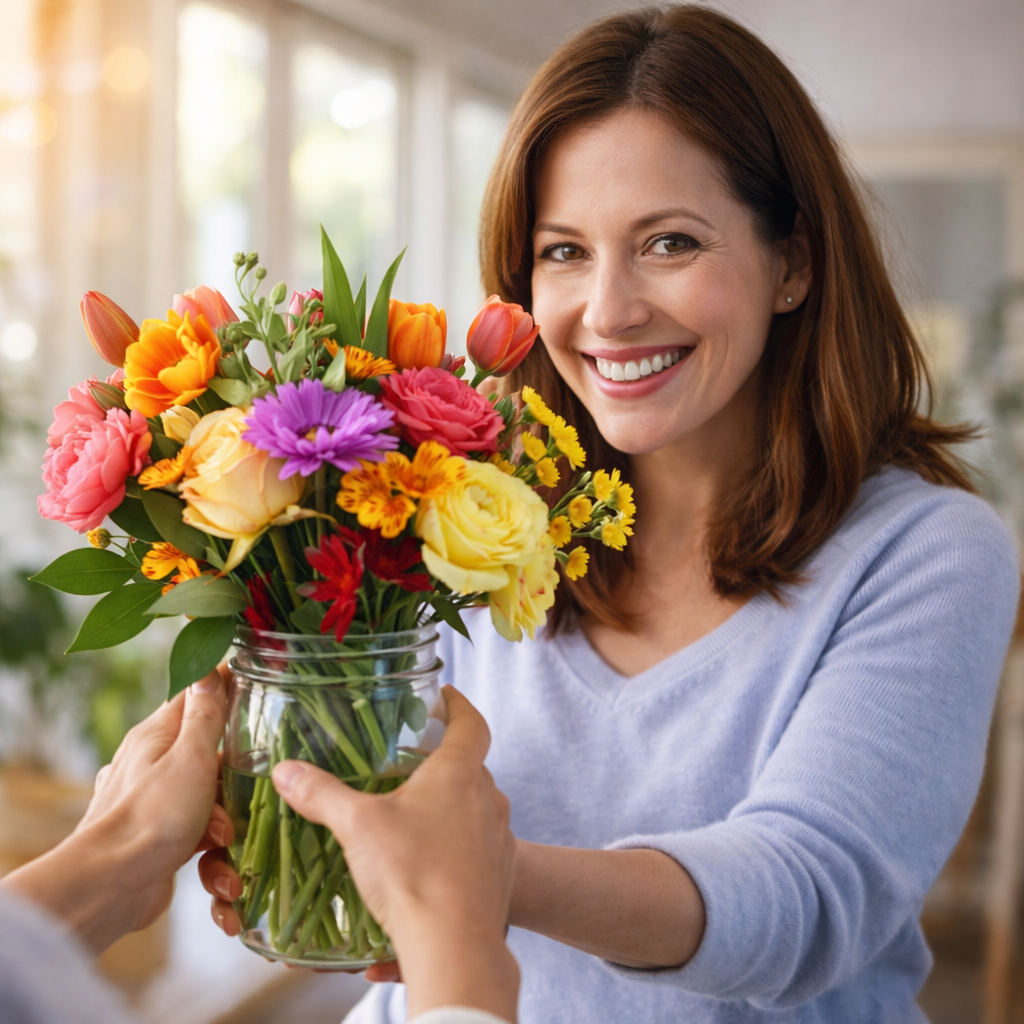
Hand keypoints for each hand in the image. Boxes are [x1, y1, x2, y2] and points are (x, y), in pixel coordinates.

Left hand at [2, 666, 230, 953]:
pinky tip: (218, 873)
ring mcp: (154, 804)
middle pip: (210, 753)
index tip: (258, 688)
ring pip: (209, 799)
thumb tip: (207, 668)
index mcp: (156, 735)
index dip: (227, 689)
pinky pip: (198, 837)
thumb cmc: (151, 817)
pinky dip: (212, 854)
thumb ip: (206, 714)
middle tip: (249, 794)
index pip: (196, 695)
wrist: (108, 889)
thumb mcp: (191, 757)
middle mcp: (152, 765)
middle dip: (235, 778)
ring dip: (226, 822)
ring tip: (224, 841)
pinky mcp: (158, 841)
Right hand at [201, 686, 518, 1020]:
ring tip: (412, 817)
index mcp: (460, 772)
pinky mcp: (501, 875)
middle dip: (442, 763)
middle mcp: (489, 798)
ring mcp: (500, 838)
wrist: (455, 945)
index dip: (459, 705)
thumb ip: (321, 794)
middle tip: (410, 765)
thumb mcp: (358, 826)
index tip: (445, 697)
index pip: (472, 722)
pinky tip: (427, 863)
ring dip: (450, 807)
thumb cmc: (411, 872)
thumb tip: (286, 771)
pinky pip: (479, 847)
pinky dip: (457, 846)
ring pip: (476, 808)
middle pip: (471, 766)